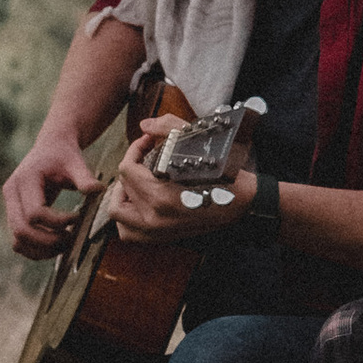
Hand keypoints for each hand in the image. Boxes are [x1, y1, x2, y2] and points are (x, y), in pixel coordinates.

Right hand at [4, 129, 97, 258]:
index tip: (77, 217)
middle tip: (71, 239)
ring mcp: (10, 206)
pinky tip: (56, 245)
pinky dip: (35, 250)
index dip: (57, 222)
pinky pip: (19, 242)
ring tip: (65, 244)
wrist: (50, 148)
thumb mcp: (76, 162)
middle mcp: (11, 194)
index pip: (35, 213)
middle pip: (22, 230)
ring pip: (17, 241)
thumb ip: (84, 177)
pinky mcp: (14, 216)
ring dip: (41, 250)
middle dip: (48, 241)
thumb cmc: (64, 155)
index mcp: (24, 180)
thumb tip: (98, 190)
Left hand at [112, 117, 246, 246]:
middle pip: (121, 187)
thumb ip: (168, 128)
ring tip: (136, 183)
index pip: (127, 169)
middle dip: (130, 168)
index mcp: (161, 195)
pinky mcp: (163, 237)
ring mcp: (157, 231)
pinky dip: (127, 219)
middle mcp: (155, 217)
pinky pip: (130, 232)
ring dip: (122, 196)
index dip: (135, 149)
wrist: (245, 203)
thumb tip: (145, 125)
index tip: (147, 142)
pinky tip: (139, 203)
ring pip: (117, 214)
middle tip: (144, 159)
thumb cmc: (224, 174)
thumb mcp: (200, 143)